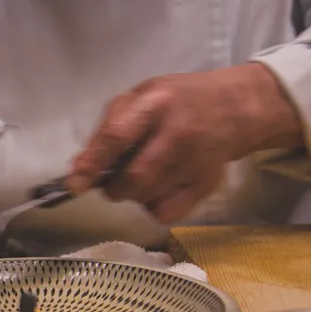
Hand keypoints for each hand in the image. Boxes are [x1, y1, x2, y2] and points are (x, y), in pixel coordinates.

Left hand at [65, 63, 303, 223]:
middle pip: (134, 177)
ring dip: (132, 194)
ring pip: (146, 198)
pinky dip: (153, 207)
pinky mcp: (207, 184)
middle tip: (114, 179)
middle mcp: (179, 133)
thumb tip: (79, 169)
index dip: (93, 163)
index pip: (118, 136)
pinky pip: (165, 213)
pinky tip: (160, 188)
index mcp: (156, 104)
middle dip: (113, 186)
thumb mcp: (140, 98)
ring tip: (141, 176)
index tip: (76, 183)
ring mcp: (196, 162)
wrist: (235, 108)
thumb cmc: (177, 101)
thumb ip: (107, 129)